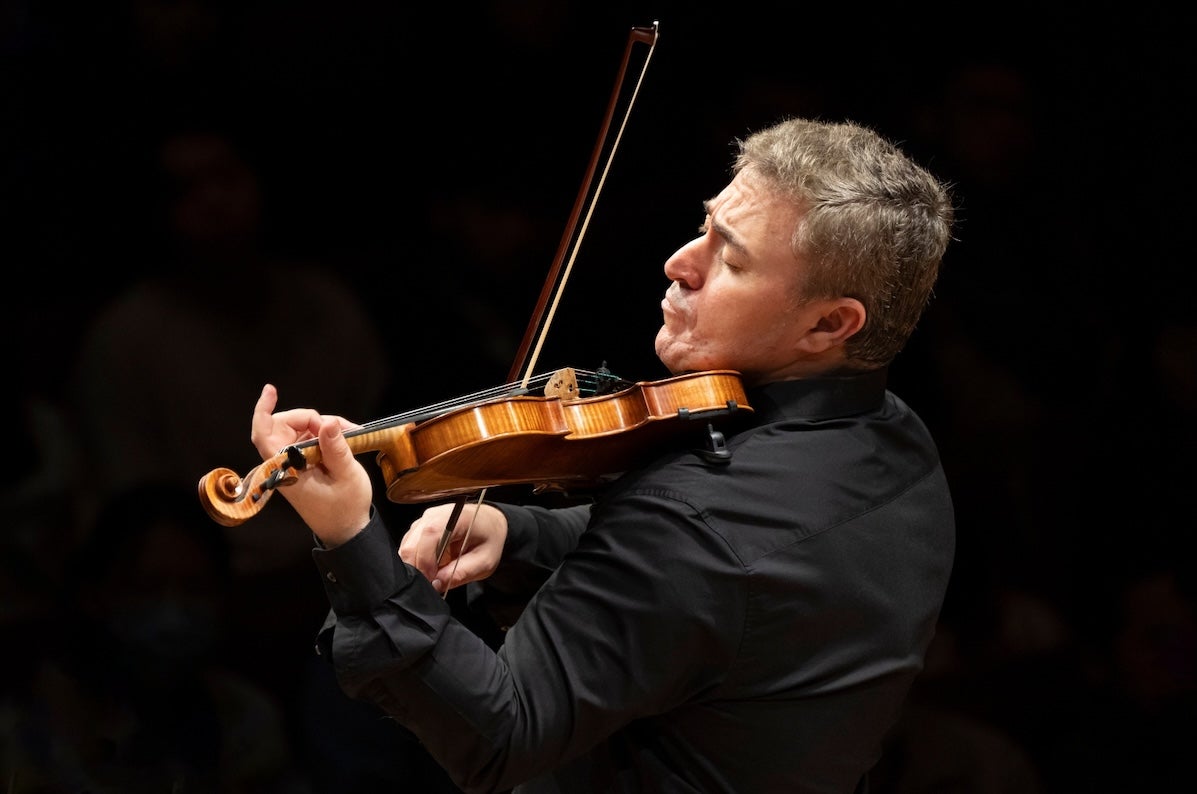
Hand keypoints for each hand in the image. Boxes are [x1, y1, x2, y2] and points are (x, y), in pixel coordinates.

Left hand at [251, 383, 372, 546]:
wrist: (346, 529)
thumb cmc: (345, 507)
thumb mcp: (347, 476)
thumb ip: (335, 448)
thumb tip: (327, 421)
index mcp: (287, 470)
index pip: (264, 435)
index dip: (263, 410)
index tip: (271, 390)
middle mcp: (284, 465)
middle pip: (283, 425)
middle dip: (310, 419)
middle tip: (338, 427)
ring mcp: (292, 464)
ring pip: (298, 429)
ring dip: (323, 426)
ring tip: (351, 434)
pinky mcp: (301, 464)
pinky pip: (308, 439)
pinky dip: (325, 435)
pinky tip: (345, 439)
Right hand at [400, 501, 507, 592]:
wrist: (490, 524)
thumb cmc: (489, 540)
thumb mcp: (484, 562)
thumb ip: (461, 574)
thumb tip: (435, 585)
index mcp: (455, 518)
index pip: (429, 535)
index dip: (425, 561)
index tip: (432, 581)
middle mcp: (435, 515)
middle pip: (411, 543)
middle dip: (417, 568)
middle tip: (432, 583)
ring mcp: (424, 520)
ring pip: (406, 547)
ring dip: (416, 566)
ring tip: (435, 574)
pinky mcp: (419, 527)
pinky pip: (408, 547)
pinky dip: (416, 561)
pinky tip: (431, 567)